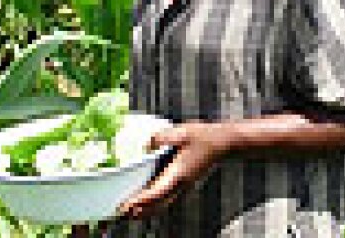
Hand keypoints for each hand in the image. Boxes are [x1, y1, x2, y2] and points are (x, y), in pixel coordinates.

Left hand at [116, 122, 231, 219]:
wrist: (223, 142)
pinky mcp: (183, 182)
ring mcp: (183, 185)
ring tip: (130, 212)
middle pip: (157, 204)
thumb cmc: (204, 137)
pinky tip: (146, 199)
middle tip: (121, 212)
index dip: (141, 200)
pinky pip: (167, 197)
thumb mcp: (181, 132)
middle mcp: (181, 184)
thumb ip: (162, 137)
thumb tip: (147, 144)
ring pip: (162, 203)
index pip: (157, 192)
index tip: (127, 205)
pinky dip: (154, 202)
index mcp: (179, 175)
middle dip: (140, 209)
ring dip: (147, 209)